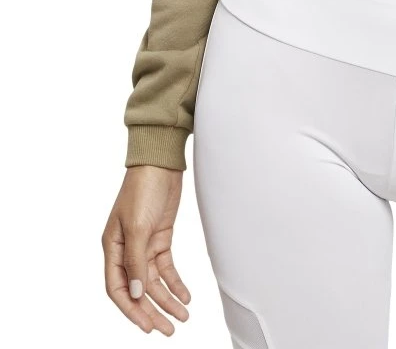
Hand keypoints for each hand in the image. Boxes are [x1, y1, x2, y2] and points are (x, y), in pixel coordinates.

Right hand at [102, 164, 190, 335]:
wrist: (161, 162)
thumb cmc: (142, 189)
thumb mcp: (138, 226)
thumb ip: (136, 261)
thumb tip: (137, 294)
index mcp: (112, 247)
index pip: (118, 288)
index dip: (132, 310)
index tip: (148, 326)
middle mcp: (126, 250)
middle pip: (138, 290)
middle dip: (153, 311)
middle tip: (169, 330)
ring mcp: (143, 244)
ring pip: (154, 281)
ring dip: (168, 300)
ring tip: (183, 317)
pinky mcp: (160, 238)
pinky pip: (166, 267)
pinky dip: (175, 282)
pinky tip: (185, 295)